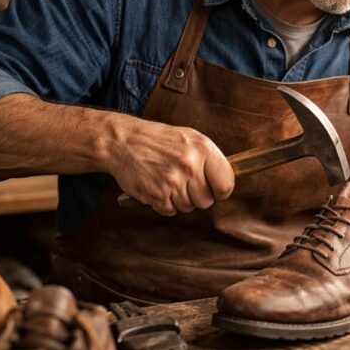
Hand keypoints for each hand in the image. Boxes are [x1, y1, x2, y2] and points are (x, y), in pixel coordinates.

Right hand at [102, 115, 233, 215]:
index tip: (215, 190)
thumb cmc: (159, 140)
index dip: (221, 191)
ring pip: (188, 207)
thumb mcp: (189, 138)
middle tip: (185, 183)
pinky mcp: (157, 194)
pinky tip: (159, 187)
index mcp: (203, 149)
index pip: (226, 184)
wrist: (124, 142)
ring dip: (180, 200)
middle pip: (207, 200)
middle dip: (198, 196)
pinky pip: (170, 211)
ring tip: (169, 181)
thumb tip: (225, 181)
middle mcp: (190, 165)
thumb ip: (209, 158)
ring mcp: (173, 180)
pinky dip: (165, 204)